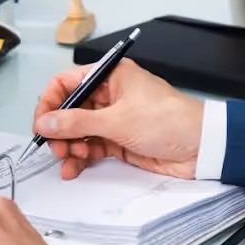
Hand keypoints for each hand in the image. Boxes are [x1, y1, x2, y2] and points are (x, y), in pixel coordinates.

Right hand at [30, 58, 203, 179]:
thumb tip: (45, 123)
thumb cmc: (170, 121)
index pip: (66, 83)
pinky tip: (72, 168)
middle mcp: (109, 95)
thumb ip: (77, 123)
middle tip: (55, 146)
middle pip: (69, 110)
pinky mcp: (119, 141)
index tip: (41, 124)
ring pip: (78, 132)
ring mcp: (114, 119)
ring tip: (68, 158)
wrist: (203, 148)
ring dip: (68, 146)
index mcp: (109, 76)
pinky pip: (91, 148)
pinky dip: (80, 158)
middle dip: (59, 129)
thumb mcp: (117, 120)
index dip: (50, 103)